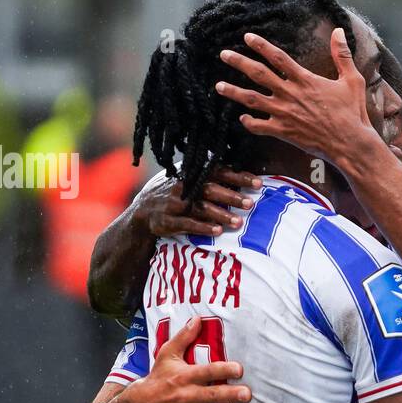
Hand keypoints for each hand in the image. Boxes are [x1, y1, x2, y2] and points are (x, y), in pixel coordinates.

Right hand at [118, 317, 249, 402]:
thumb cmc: (158, 377)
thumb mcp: (167, 355)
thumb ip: (183, 337)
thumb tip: (197, 319)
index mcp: (183, 376)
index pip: (206, 372)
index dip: (223, 370)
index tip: (239, 369)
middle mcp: (184, 396)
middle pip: (211, 396)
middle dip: (230, 395)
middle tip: (248, 394)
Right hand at [132, 167, 259, 237]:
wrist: (143, 210)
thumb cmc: (176, 193)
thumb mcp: (190, 179)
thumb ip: (212, 177)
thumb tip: (245, 176)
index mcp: (192, 173)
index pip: (218, 171)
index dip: (238, 176)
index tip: (258, 183)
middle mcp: (183, 186)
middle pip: (210, 189)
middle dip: (231, 196)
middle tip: (251, 203)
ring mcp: (174, 204)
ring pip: (200, 208)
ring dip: (221, 214)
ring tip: (239, 222)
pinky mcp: (167, 220)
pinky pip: (187, 224)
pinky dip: (203, 227)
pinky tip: (218, 231)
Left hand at [215, 29, 378, 164]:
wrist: (350, 144)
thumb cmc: (353, 113)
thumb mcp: (352, 80)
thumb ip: (342, 55)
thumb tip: (339, 31)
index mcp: (305, 80)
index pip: (278, 57)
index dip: (261, 45)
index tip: (247, 37)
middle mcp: (290, 94)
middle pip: (258, 74)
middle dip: (239, 63)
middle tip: (223, 55)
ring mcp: (285, 114)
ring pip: (253, 100)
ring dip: (234, 92)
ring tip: (218, 86)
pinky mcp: (284, 131)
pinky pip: (260, 126)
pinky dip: (249, 123)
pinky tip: (242, 119)